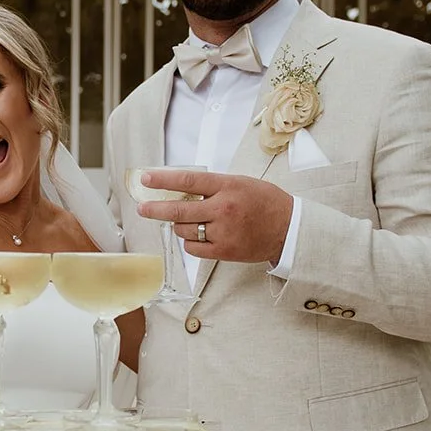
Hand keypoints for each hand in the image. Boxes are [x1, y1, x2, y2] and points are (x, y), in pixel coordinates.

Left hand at [138, 168, 293, 264]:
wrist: (288, 228)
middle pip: (179, 210)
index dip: (163, 180)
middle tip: (142, 208)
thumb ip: (212, 186)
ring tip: (188, 221)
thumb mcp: (240, 183)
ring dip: (179, 226)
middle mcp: (223, 209)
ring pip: (184, 230)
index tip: (146, 179)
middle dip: (156, 209)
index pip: (188, 181)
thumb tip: (180, 189)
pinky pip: (194, 248)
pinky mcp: (224, 251)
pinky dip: (190, 242)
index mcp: (227, 186)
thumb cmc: (264, 202)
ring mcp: (223, 232)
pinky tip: (197, 235)